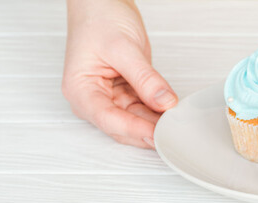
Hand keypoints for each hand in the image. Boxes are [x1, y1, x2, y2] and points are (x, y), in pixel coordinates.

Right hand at [63, 0, 176, 147]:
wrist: (102, 2)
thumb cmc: (99, 18)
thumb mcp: (124, 48)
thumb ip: (145, 78)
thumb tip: (164, 102)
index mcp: (80, 90)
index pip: (108, 119)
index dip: (134, 130)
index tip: (158, 135)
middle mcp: (92, 98)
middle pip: (122, 126)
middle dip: (147, 131)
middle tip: (174, 135)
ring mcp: (110, 96)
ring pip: (135, 120)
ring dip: (155, 123)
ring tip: (177, 125)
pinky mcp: (125, 91)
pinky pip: (143, 108)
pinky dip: (157, 112)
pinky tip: (172, 113)